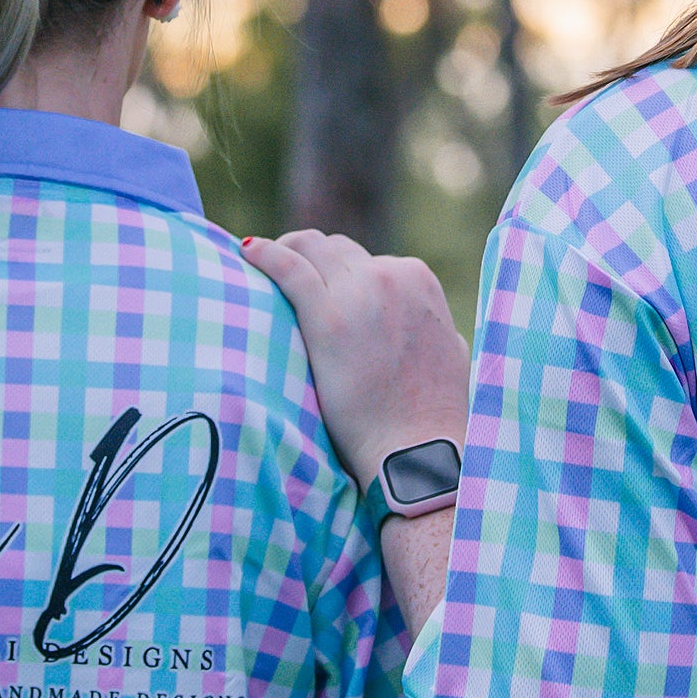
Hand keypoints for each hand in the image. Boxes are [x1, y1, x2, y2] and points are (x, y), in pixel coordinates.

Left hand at [239, 232, 469, 490]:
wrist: (416, 450)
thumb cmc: (432, 413)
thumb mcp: (449, 350)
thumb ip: (433, 324)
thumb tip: (426, 323)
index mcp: (418, 279)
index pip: (367, 259)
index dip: (340, 275)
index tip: (320, 289)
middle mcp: (391, 275)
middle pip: (335, 248)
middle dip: (312, 259)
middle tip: (285, 279)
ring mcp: (359, 291)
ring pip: (310, 247)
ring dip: (287, 251)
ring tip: (261, 266)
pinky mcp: (326, 316)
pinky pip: (287, 267)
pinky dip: (265, 254)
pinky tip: (247, 253)